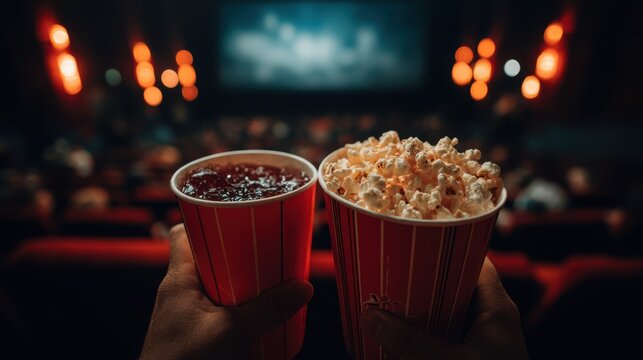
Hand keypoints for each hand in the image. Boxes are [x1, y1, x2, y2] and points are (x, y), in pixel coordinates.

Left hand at [141, 224, 313, 359]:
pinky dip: (237, 307)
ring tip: (270, 280)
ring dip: (240, 283)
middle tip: (267, 250)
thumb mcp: (230, 334)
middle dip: (237, 253)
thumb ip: (267, 311)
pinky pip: (217, 310)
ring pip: (214, 285)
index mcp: (177, 280)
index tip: (239, 217)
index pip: (182, 233)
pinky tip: (258, 315)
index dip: (207, 220)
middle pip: (207, 257)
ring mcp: (184, 315)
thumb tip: (303, 288)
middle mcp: (177, 293)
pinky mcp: (193, 335)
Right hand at [359, 257, 527, 359]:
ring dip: (420, 308)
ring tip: (388, 300)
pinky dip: (425, 333)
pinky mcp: (472, 357)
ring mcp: (483, 341)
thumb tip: (371, 318)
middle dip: (422, 279)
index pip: (474, 259)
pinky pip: (445, 336)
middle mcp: (491, 320)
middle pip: (455, 284)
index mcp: (496, 309)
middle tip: (390, 272)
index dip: (446, 244)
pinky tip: (401, 337)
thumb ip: (410, 343)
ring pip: (447, 312)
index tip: (413, 239)